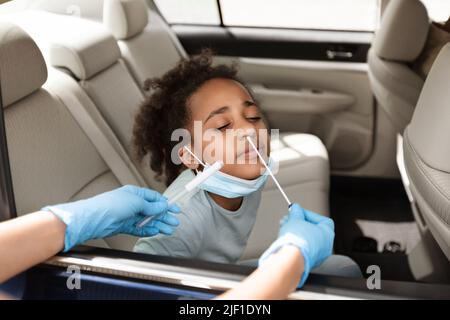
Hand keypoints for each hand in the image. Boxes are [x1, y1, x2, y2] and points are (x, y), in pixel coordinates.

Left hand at [42, 185, 179, 250]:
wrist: (95, 218)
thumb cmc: (112, 205)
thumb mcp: (136, 202)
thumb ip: (151, 206)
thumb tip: (163, 206)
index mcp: (135, 193)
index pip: (154, 198)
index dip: (165, 204)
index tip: (175, 209)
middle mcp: (132, 204)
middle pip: (152, 210)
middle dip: (164, 216)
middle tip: (175, 222)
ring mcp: (128, 215)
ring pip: (147, 221)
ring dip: (158, 225)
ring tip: (168, 230)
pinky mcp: (124, 226)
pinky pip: (139, 229)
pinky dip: (148, 231)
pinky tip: (155, 232)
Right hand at [259, 203, 333, 286]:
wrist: (290, 259)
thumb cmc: (297, 239)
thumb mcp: (295, 219)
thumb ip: (297, 212)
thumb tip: (296, 209)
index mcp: (328, 234)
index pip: (321, 219)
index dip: (308, 214)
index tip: (298, 211)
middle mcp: (326, 246)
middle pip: (312, 229)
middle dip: (299, 222)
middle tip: (289, 218)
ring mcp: (318, 256)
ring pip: (306, 239)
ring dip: (295, 232)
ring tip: (284, 226)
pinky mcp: (308, 262)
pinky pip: (303, 249)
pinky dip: (295, 242)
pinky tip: (286, 238)